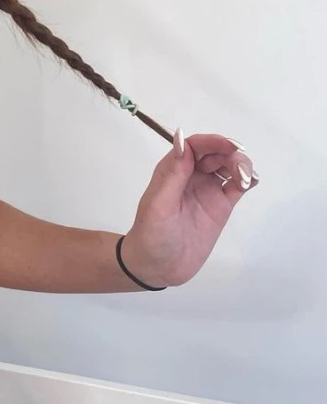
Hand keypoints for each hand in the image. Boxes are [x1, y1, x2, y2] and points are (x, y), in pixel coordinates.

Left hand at [121, 130, 258, 288]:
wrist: (157, 266)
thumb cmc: (152, 234)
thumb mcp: (159, 203)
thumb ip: (174, 173)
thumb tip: (181, 137)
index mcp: (173, 170)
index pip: (195, 145)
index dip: (213, 141)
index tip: (231, 147)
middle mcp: (191, 176)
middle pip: (215, 153)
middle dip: (230, 153)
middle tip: (241, 170)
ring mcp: (207, 191)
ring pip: (228, 167)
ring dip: (241, 165)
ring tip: (245, 179)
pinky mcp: (220, 207)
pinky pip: (236, 187)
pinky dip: (246, 180)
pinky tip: (251, 182)